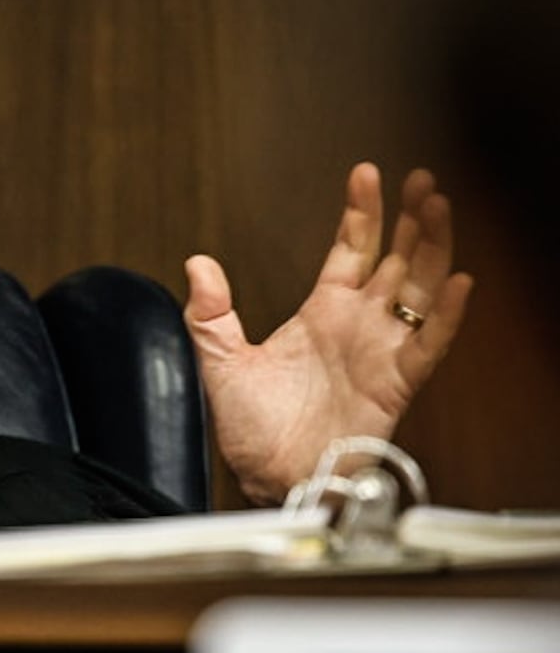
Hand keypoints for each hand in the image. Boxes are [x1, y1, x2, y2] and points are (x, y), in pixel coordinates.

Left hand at [183, 163, 473, 503]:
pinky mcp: (396, 383)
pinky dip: (445, 315)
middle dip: (411, 219)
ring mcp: (381, 351)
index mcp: (321, 315)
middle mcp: (358, 327)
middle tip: (422, 179)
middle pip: (396, 260)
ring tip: (438, 207)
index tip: (366, 174)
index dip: (362, 213)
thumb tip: (197, 264)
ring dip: (432, 249)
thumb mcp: (219, 362)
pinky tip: (456, 283)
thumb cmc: (252, 432)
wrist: (270, 478)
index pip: (351, 250)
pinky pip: (429, 343)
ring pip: (419, 289)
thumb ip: (209, 313)